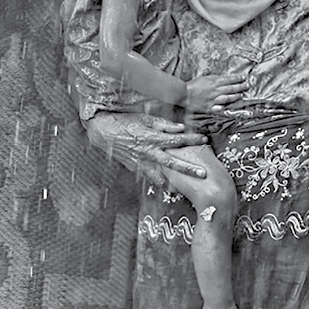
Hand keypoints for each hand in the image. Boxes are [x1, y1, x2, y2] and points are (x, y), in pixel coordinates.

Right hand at [84, 112, 207, 187]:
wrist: (104, 132)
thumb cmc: (125, 122)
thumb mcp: (145, 119)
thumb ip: (164, 125)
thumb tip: (181, 128)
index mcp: (151, 137)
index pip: (176, 139)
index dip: (191, 139)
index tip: (204, 140)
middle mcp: (148, 152)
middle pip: (172, 163)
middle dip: (188, 169)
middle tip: (203, 174)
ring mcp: (141, 163)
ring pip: (160, 177)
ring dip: (174, 184)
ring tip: (187, 190)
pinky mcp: (136, 169)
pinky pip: (150, 179)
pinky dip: (160, 183)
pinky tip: (170, 187)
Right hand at [184, 73, 248, 112]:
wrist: (183, 94)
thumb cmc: (192, 85)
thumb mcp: (203, 77)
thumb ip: (212, 77)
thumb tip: (220, 76)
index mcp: (213, 82)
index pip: (228, 79)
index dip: (237, 78)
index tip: (243, 78)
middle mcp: (215, 91)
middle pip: (230, 88)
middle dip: (240, 87)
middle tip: (246, 86)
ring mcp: (213, 100)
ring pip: (227, 98)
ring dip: (235, 97)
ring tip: (241, 95)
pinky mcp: (209, 108)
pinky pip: (219, 108)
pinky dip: (225, 108)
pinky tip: (230, 108)